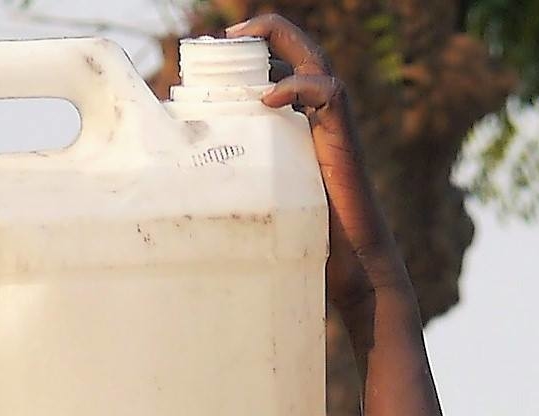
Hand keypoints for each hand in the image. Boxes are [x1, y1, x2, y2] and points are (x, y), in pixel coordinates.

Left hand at [227, 13, 402, 310]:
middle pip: (298, 47)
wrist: (351, 262)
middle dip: (261, 31)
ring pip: (313, 57)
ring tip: (240, 43)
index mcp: (303, 118)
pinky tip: (268, 96)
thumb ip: (243, 173)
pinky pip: (327, 91)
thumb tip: (186, 178)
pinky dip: (297, 85)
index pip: (281, 64)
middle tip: (225, 38)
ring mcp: (334, 123)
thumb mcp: (266, 193)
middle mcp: (321, 113)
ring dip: (277, 40)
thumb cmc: (312, 236)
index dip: (253, 48)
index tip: (215, 53)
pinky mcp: (343, 137)